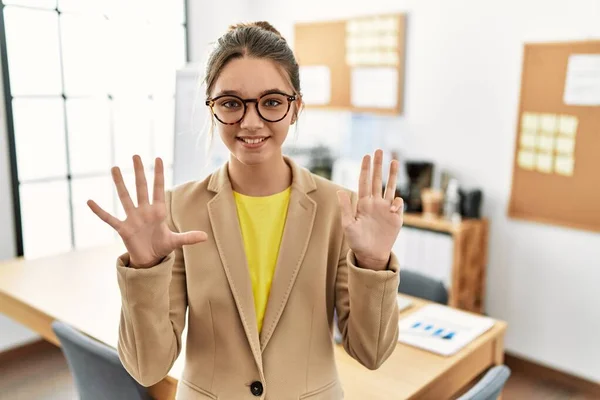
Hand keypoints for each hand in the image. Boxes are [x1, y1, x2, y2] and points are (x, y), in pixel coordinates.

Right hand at [87, 155, 206, 267]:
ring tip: (114, 168)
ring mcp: (132, 218)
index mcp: (158, 211)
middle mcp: (144, 211)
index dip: (158, 174)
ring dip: (120, 183)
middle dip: (139, 172)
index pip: (158, 188)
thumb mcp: (176, 242)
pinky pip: (109, 218)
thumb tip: (206, 237)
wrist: (149, 259)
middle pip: (141, 188)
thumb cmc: (161, 246)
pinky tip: (89, 201)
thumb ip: (189, 237)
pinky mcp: (123, 229)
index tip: (158, 158)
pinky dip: (100, 211)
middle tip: (135, 155)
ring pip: (125, 197)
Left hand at [337, 150, 402, 270]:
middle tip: (379, 150)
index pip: (364, 182)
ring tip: (394, 161)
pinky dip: (397, 201)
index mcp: (363, 203)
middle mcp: (375, 203)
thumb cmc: (357, 241)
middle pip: (377, 180)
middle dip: (378, 165)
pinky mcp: (396, 216)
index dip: (365, 169)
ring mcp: (386, 209)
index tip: (367, 156)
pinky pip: (398, 203)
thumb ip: (345, 208)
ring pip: (389, 187)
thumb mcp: (348, 225)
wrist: (371, 254)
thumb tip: (340, 191)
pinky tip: (393, 207)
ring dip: (392, 174)